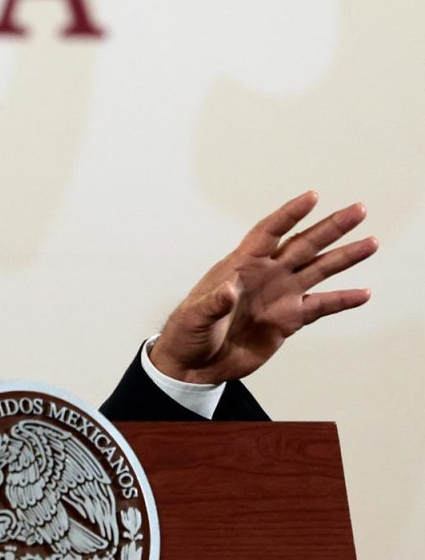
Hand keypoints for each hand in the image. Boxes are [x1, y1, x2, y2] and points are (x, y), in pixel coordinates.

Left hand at [151, 192, 376, 384]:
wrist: (195, 363)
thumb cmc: (188, 332)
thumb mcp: (195, 316)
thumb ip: (214, 302)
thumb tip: (229, 290)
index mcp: (240, 265)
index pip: (268, 232)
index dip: (290, 214)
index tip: (313, 197)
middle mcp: (266, 274)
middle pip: (303, 244)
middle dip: (330, 227)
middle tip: (358, 210)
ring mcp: (280, 295)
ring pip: (318, 270)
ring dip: (344, 257)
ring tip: (370, 242)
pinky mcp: (289, 320)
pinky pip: (321, 306)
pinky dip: (342, 300)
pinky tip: (364, 293)